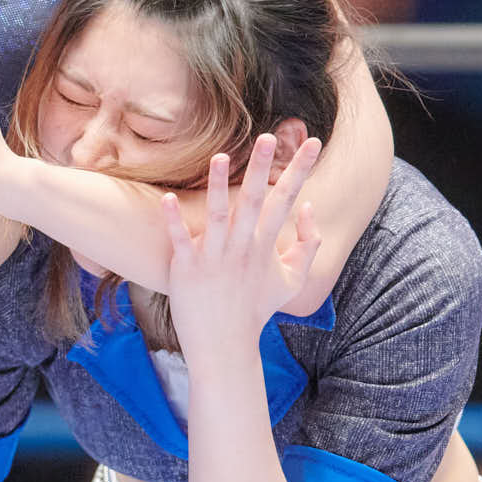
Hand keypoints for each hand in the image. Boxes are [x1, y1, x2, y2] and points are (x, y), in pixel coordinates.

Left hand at [160, 135, 322, 353]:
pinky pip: (180, 240)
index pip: (286, 199)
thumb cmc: (258, 308)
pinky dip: (174, 221)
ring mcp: (214, 257)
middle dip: (262, 168)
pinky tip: (167, 199)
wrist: (226, 345)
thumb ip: (308, 245)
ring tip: (219, 156)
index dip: (301, 169)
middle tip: (270, 136)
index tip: (314, 141)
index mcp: (265, 246)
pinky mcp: (187, 268)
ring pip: (217, 216)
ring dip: (217, 186)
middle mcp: (242, 248)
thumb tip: (310, 209)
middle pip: (253, 201)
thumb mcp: (293, 280)